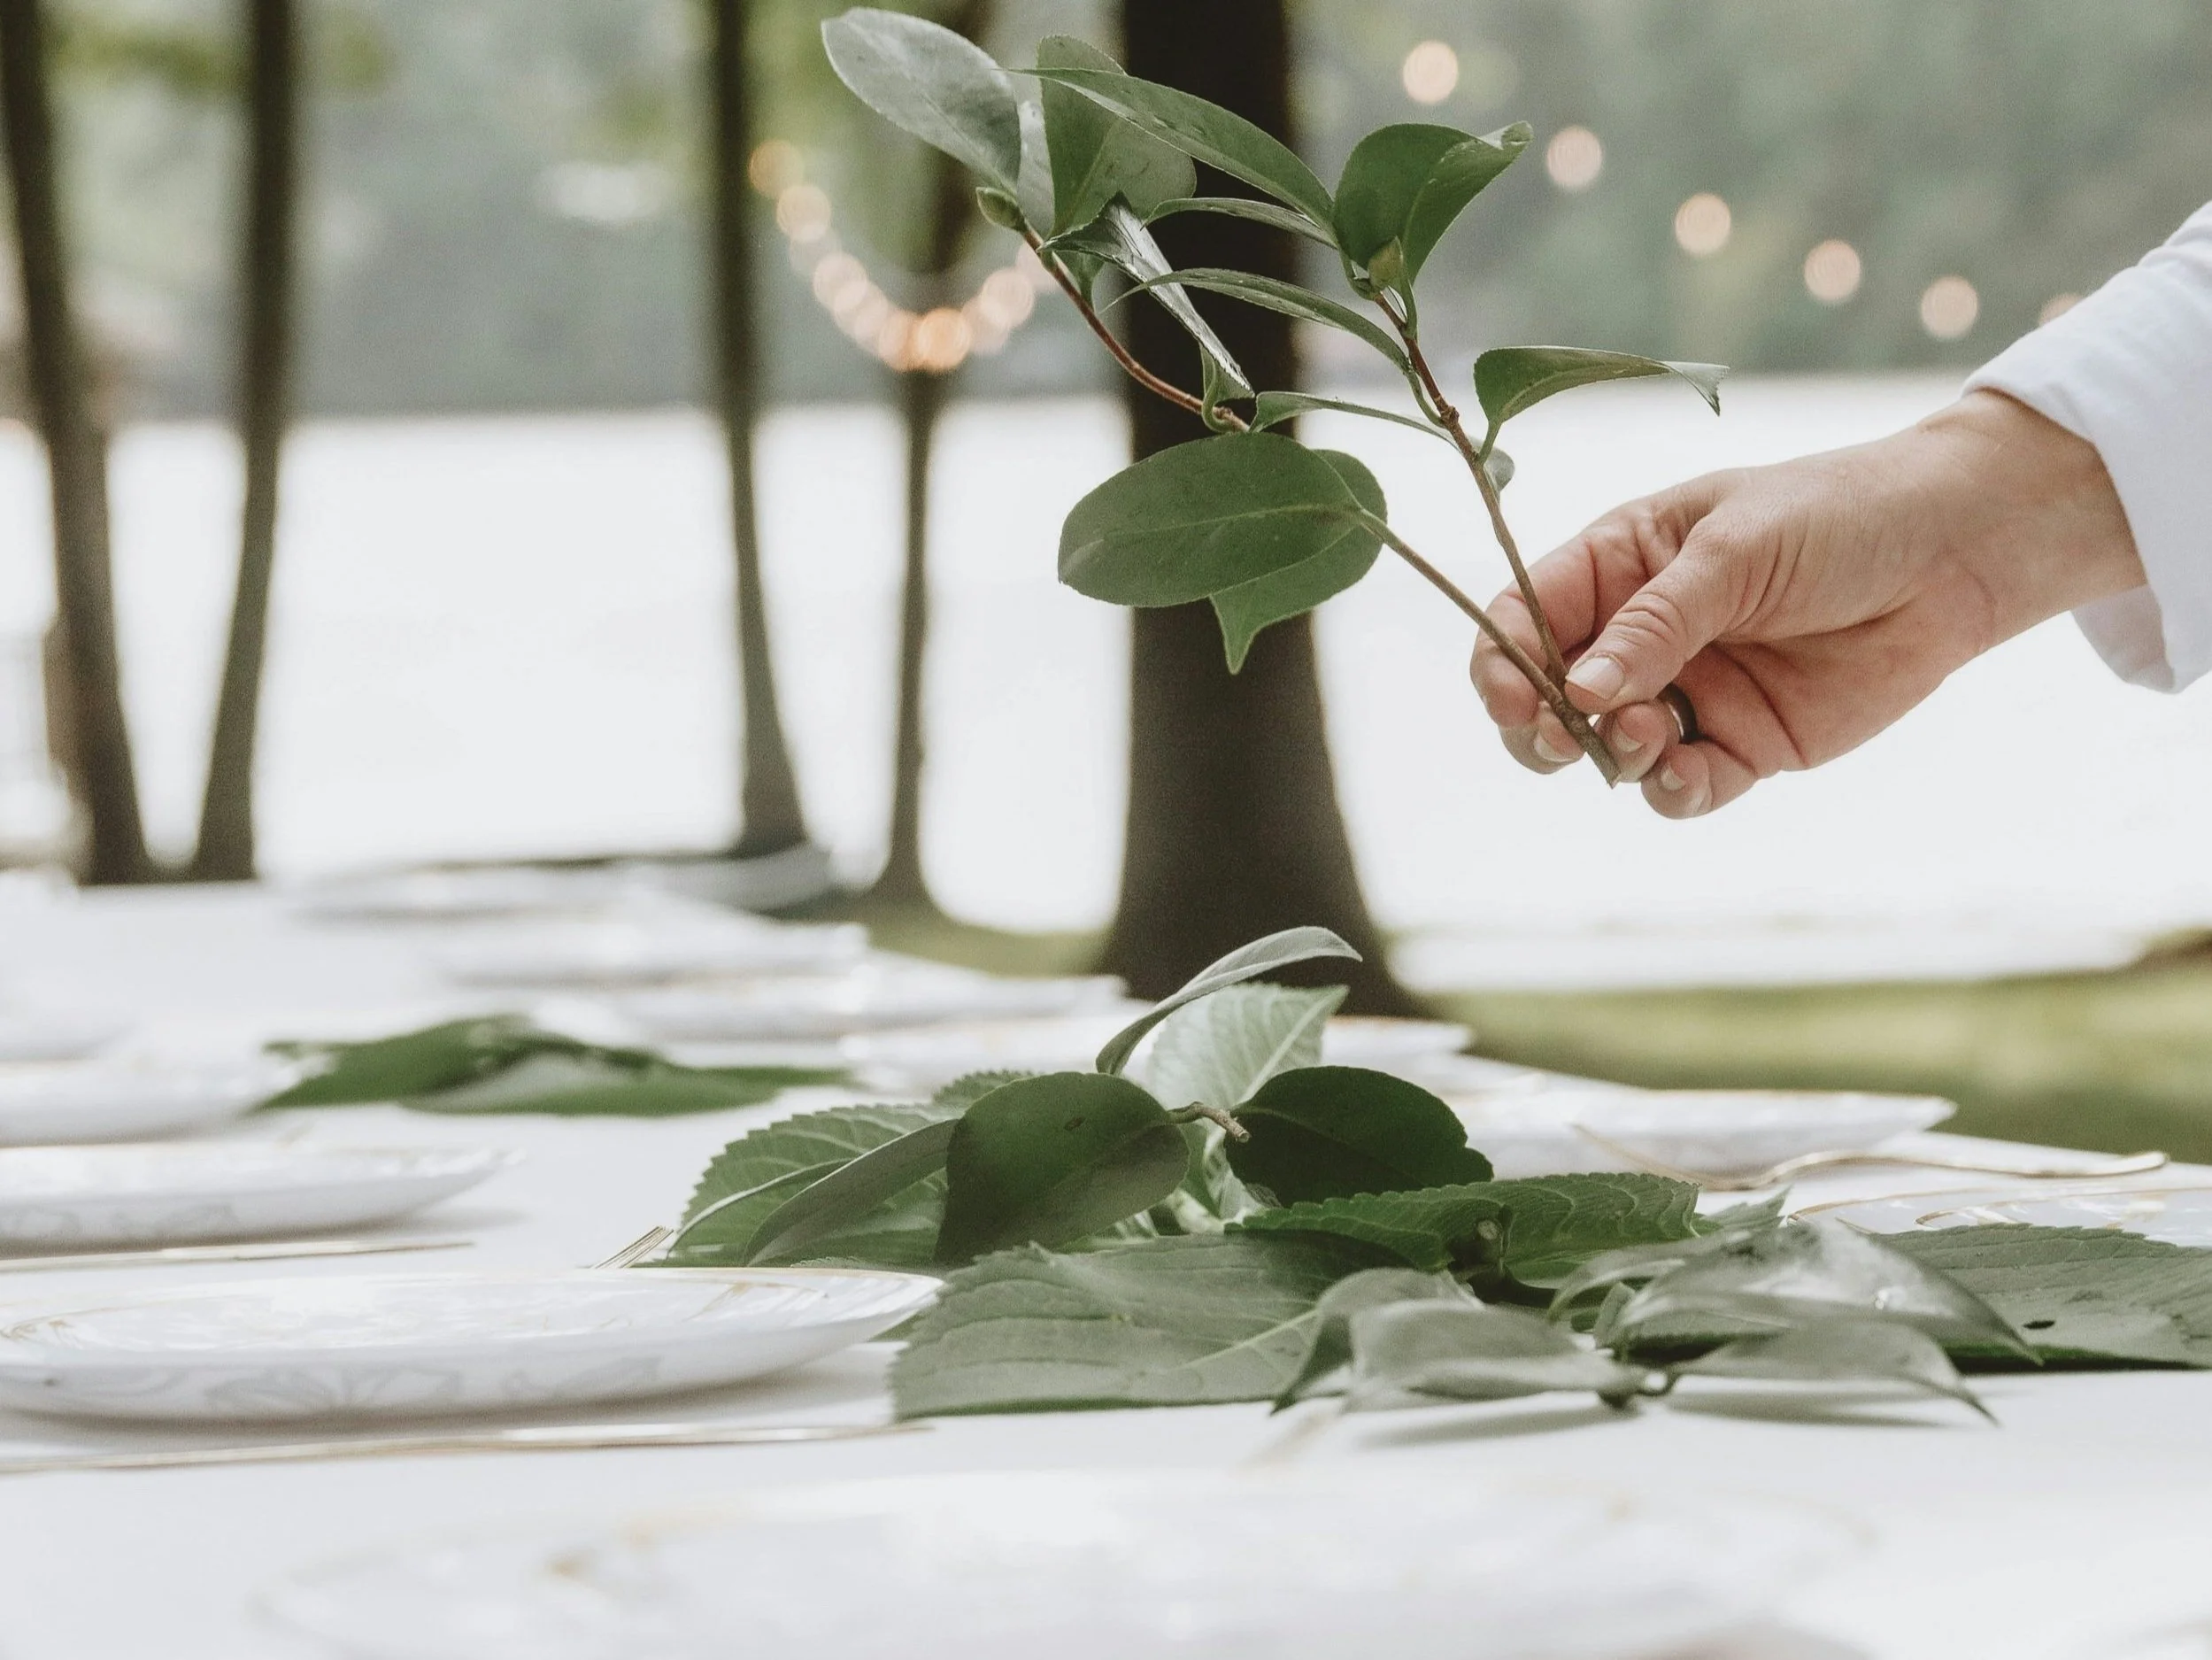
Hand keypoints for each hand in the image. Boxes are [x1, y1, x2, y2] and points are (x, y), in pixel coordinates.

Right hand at [1470, 390, 2143, 816]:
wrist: (1957, 552)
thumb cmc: (1839, 516)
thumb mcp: (1734, 552)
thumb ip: (1653, 624)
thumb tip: (1576, 693)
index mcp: (1620, 563)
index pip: (1525, 615)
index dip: (1503, 661)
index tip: (1511, 698)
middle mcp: (1642, 633)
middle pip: (1548, 696)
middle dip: (1541, 725)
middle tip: (1564, 736)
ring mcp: (1689, 692)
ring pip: (1607, 750)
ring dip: (1611, 754)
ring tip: (1645, 736)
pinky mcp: (1742, 744)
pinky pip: (1680, 787)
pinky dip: (1670, 791)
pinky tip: (1687, 772)